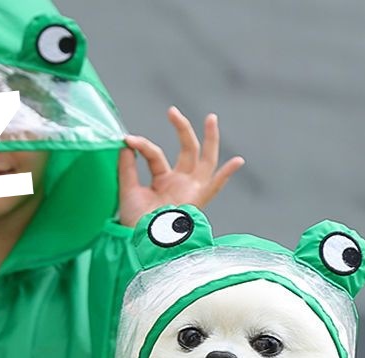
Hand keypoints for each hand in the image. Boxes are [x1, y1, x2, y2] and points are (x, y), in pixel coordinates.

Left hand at [118, 106, 243, 227]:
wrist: (140, 240)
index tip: (128, 140)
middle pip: (187, 150)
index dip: (142, 145)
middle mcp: (179, 183)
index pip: (156, 154)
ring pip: (205, 161)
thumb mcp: (127, 189)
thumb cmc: (134, 222)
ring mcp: (190, 190)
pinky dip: (226, 175)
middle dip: (182, 129)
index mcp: (163, 181)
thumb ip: (126, 167)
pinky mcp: (196, 200)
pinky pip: (215, 186)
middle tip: (172, 111)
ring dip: (210, 139)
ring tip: (211, 118)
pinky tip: (238, 161)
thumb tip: (126, 144)